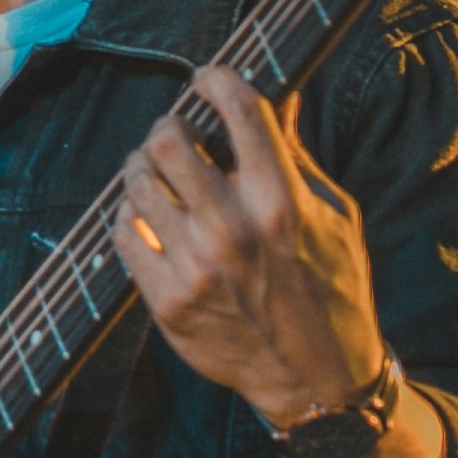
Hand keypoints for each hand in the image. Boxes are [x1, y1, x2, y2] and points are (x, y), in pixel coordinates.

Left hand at [112, 66, 448, 457]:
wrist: (315, 379)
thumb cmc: (331, 289)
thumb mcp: (333, 217)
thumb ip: (294, 158)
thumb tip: (276, 98)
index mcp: (281, 202)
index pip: (239, 111)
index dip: (216, 80)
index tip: (208, 79)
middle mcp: (233, 229)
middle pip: (167, 141)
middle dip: (170, 127)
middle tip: (178, 134)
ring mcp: (194, 267)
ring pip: (136, 182)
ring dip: (144, 169)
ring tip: (160, 175)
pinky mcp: (166, 301)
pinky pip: (124, 232)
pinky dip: (133, 215)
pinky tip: (152, 218)